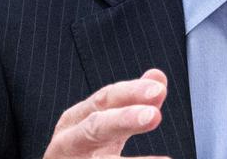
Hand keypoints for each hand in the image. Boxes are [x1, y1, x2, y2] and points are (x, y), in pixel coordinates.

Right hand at [43, 68, 169, 157]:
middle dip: (124, 119)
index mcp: (76, 119)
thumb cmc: (82, 150)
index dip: (132, 93)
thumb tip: (157, 76)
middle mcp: (68, 142)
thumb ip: (130, 100)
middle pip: (96, 126)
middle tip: (154, 116)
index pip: (106, 99)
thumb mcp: (103, 121)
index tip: (159, 90)